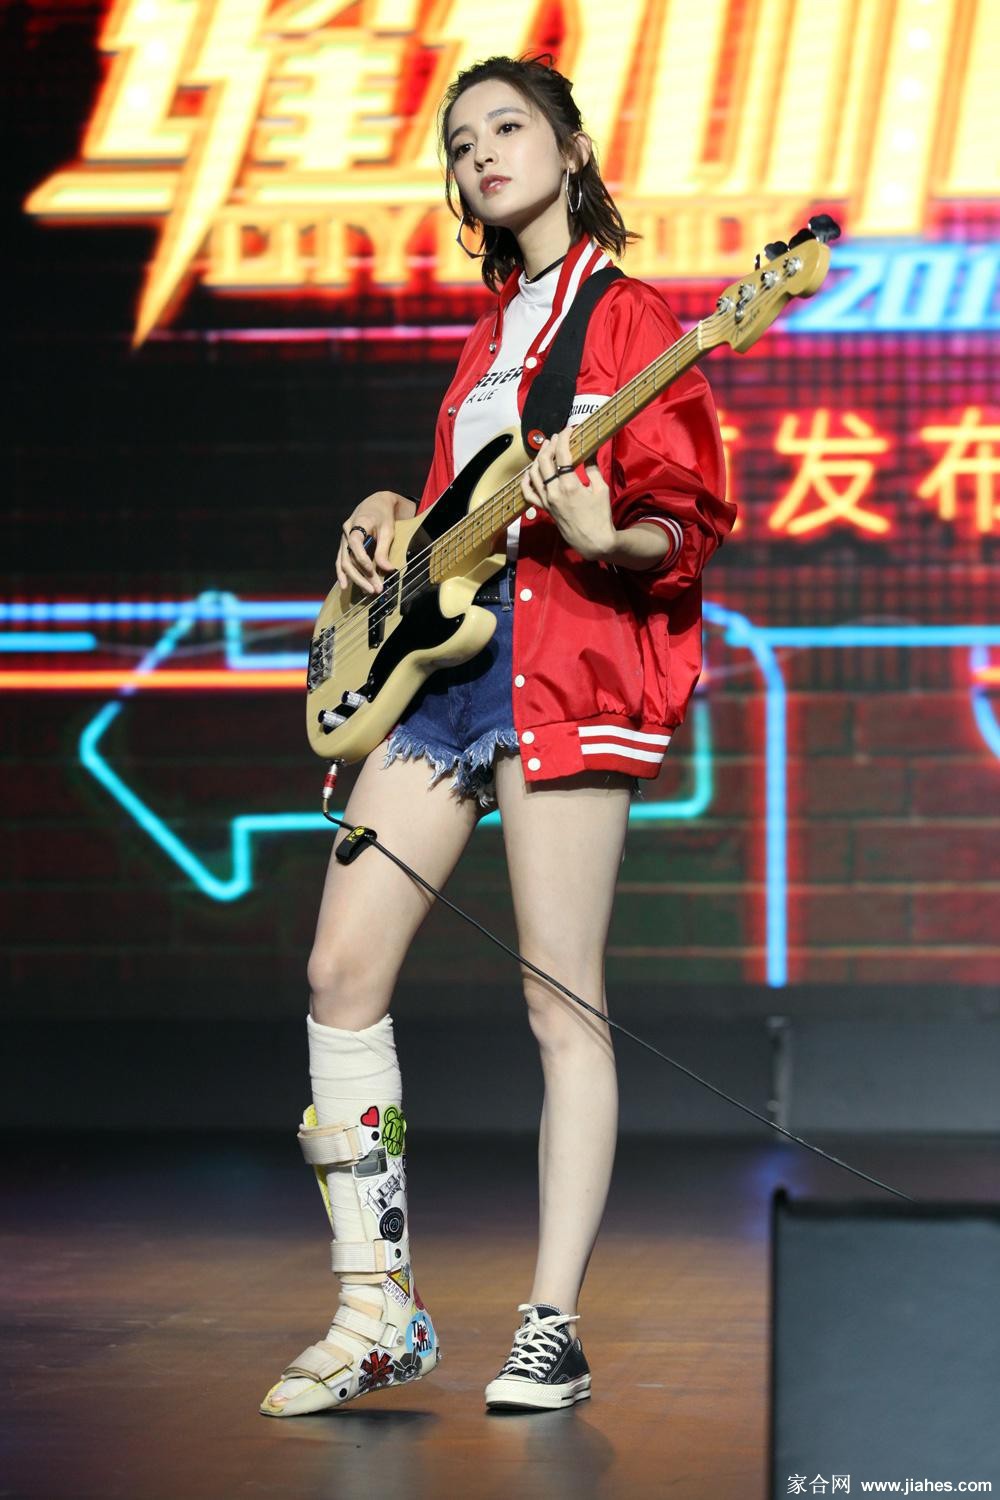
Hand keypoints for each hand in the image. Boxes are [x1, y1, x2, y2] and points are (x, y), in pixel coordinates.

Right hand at [336, 491, 413, 593]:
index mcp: (358, 523)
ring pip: (344, 561)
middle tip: (374, 589)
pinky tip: (344, 585)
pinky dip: (343, 573)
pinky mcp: (344, 545)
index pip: (355, 542)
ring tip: (367, 591)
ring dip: (355, 578)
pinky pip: (341, 560)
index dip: (362, 558)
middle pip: (348, 557)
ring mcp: (343, 538)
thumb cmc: (383, 515)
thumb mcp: (388, 530)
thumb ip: (384, 549)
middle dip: (361, 575)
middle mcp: (346, 531)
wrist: (376, 504)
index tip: (372, 570)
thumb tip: (387, 570)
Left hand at [521, 426, 616, 561]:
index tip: (570, 430)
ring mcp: (546, 500)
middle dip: (550, 444)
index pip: (562, 453)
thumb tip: (590, 451)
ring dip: (539, 457)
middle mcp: (554, 491)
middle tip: (557, 437)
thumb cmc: (600, 516)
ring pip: (534, 473)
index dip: (564, 437)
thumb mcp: (601, 489)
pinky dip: (526, 480)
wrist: (593, 541)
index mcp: (570, 485)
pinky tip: (530, 471)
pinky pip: (528, 493)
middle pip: (544, 460)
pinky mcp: (544, 508)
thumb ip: (592, 468)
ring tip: (546, 448)